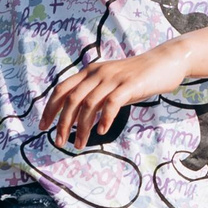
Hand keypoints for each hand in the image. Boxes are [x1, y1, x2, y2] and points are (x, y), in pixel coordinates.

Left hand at [41, 43, 190, 150]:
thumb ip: (94, 95)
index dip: (50, 109)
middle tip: (59, 142)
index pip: (62, 90)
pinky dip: (104, 119)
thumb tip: (76, 117)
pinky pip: (111, 103)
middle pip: (72, 100)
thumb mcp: (110, 83)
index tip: (43, 127)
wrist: (164, 62)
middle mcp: (98, 73)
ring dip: (82, 127)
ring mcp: (113, 79)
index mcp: (90, 72)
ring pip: (89, 104)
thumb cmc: (136, 77)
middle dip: (62, 123)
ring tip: (79, 145)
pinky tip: (101, 132)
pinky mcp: (129, 85)